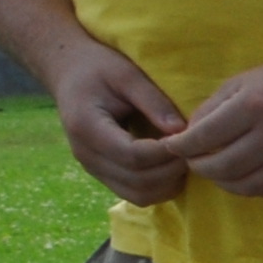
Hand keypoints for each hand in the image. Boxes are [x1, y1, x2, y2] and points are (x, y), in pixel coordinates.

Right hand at [47, 41, 187, 201]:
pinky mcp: (103, 175)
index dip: (166, 154)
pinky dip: (160, 188)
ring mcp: (93, 168)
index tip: (188, 139)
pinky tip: (171, 166)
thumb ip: (153, 101)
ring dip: (169, 183)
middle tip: (192, 150)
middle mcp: (85, 154)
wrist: (70, 73)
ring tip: (183, 158)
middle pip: (138, 181)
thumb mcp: (126, 74)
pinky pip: (136, 194)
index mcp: (86, 127)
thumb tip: (181, 131)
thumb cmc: (98, 67)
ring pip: (139, 195)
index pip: (133, 156)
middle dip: (172, 170)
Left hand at [167, 50, 262, 197]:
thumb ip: (213, 108)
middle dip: (200, 167)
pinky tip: (241, 176)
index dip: (182, 146)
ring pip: (244, 185)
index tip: (172, 148)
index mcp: (254, 106)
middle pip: (222, 166)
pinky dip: (248, 187)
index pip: (204, 137)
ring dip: (223, 182)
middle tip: (193, 162)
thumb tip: (187, 136)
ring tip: (216, 171)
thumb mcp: (243, 82)